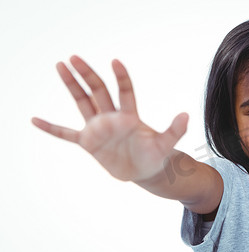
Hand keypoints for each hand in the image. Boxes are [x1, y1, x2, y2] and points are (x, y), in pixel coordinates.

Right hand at [32, 55, 188, 181]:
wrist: (145, 170)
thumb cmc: (155, 155)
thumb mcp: (165, 144)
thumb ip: (175, 130)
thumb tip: (186, 114)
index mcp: (130, 116)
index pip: (124, 91)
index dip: (121, 77)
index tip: (115, 62)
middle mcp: (112, 117)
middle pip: (98, 91)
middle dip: (87, 74)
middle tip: (73, 57)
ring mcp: (99, 128)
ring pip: (83, 102)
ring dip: (72, 86)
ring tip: (60, 66)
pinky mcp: (89, 143)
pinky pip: (66, 134)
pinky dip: (52, 128)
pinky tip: (35, 120)